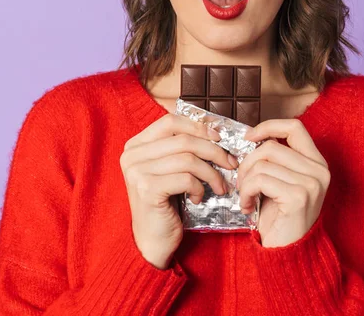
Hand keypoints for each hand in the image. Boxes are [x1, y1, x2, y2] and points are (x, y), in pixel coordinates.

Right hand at [120, 113, 236, 268]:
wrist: (151, 241)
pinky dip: (200, 188)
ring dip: (211, 173)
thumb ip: (181, 148)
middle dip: (213, 150)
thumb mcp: (170, 169)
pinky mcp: (147, 189)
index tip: (219, 138)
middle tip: (231, 163)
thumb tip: (214, 130)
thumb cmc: (166, 202)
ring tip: (220, 186)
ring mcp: (137, 172)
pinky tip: (198, 198)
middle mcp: (132, 155)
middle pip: (183, 140)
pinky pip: (186, 178)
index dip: (198, 127)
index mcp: (136, 145)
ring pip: (188, 159)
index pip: (170, 121)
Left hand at [237, 119, 330, 247]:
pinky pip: (259, 180)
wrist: (288, 255)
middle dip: (248, 163)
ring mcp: (311, 183)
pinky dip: (246, 192)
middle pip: (271, 146)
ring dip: (245, 181)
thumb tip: (252, 136)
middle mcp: (319, 171)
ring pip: (262, 163)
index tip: (250, 137)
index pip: (294, 127)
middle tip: (242, 182)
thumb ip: (276, 159)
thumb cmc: (280, 217)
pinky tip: (249, 205)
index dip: (269, 126)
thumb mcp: (281, 181)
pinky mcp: (298, 196)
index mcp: (317, 162)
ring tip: (246, 197)